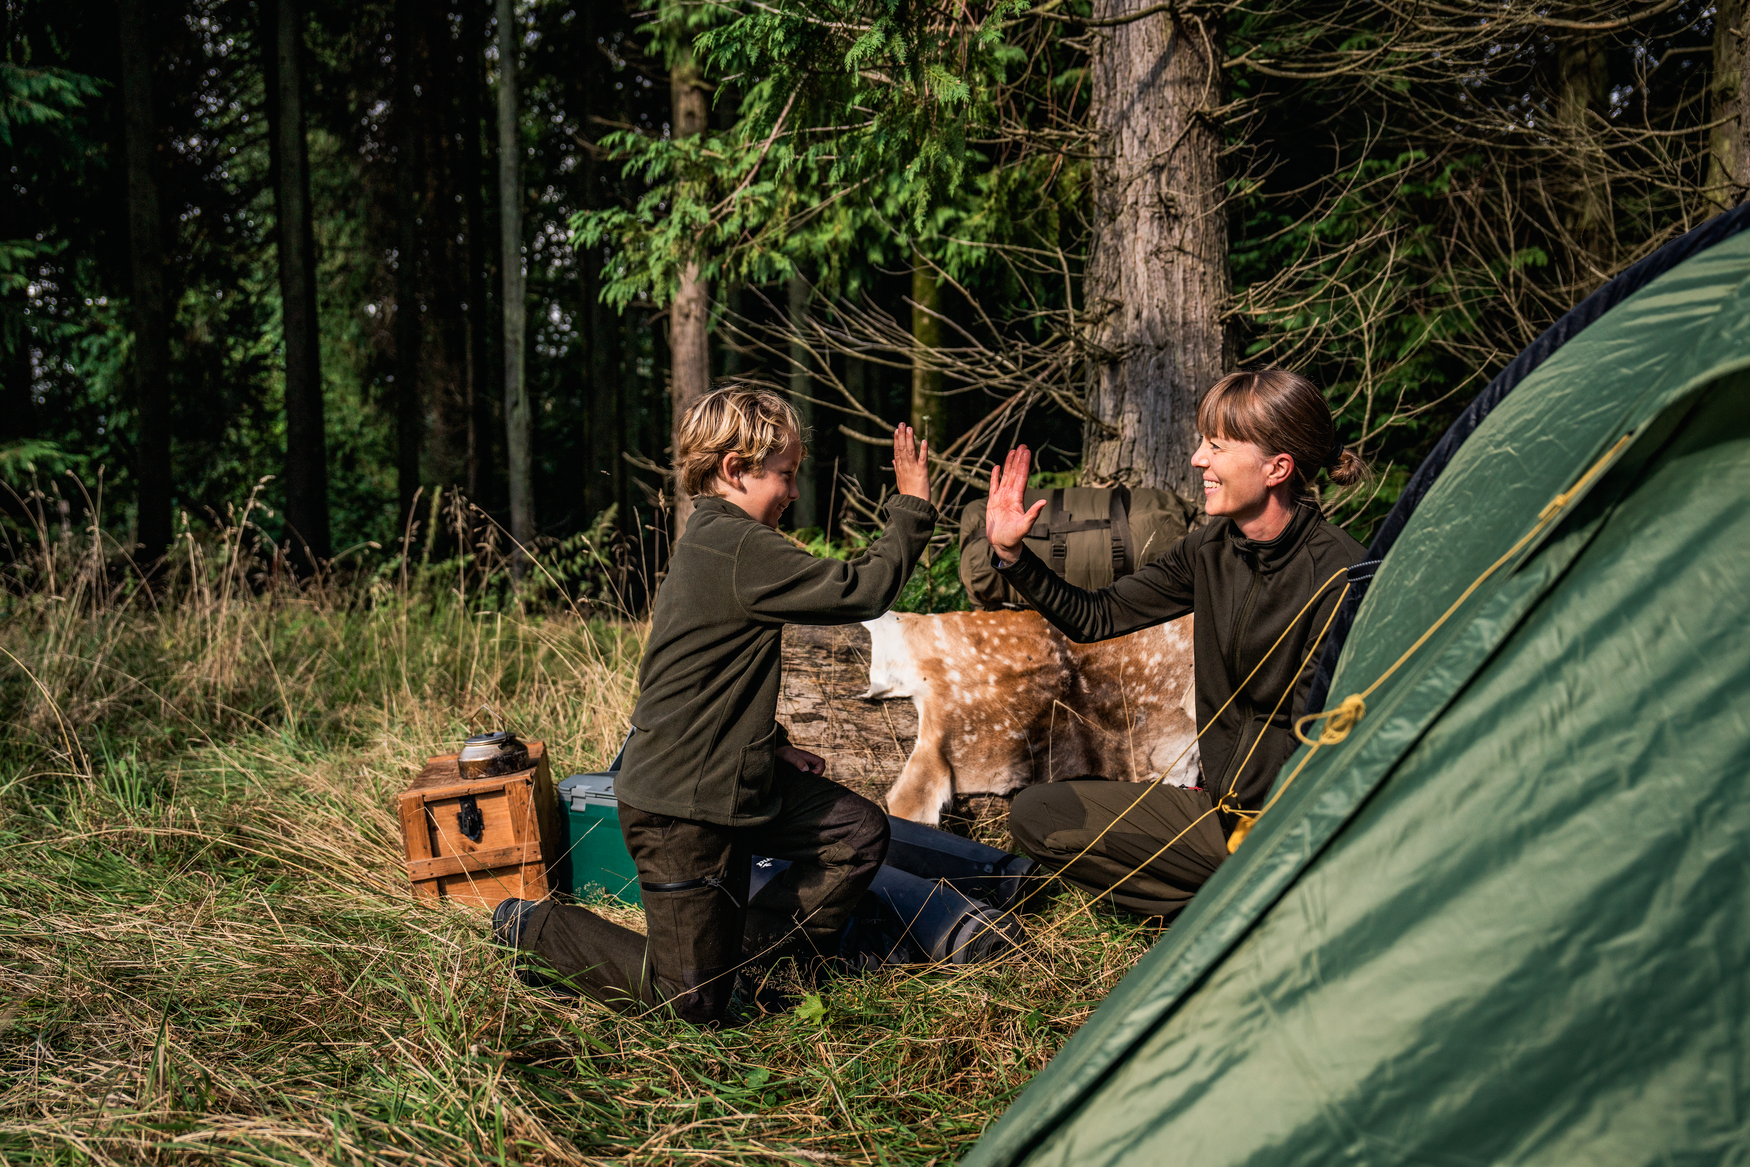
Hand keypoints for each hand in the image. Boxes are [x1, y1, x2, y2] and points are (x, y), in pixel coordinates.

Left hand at [777, 744, 826, 775]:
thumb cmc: (783, 752)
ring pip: (814, 775)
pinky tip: (798, 780)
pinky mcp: (802, 772)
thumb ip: (797, 761)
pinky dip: (805, 779)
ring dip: (809, 778)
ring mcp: (807, 767)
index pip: (821, 762)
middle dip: (815, 776)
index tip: (810, 773)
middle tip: (805, 778)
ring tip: (800, 779)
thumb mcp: (789, 755)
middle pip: (820, 770)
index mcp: (809, 757)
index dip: (819, 769)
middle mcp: (810, 762)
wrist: (777, 753)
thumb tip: (806, 769)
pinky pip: (808, 777)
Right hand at [892, 424, 930, 501]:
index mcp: (900, 469)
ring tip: (909, 428)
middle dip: (902, 436)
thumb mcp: (900, 480)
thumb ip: (897, 469)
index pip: (897, 452)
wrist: (914, 507)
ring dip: (910, 439)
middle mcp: (905, 467)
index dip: (897, 441)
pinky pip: (923, 459)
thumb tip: (893, 460)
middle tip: (902, 424)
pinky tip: (923, 441)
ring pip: (910, 452)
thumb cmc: (909, 495)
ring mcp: (913, 469)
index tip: (896, 430)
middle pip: (902, 449)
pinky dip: (923, 450)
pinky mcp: (922, 473)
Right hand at [986, 445, 1046, 564]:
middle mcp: (1010, 496)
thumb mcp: (1025, 526)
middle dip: (1018, 460)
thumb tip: (1044, 502)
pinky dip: (995, 476)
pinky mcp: (992, 503)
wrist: (1002, 545)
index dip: (1023, 464)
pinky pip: (993, 486)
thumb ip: (1033, 514)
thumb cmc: (1014, 538)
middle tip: (1021, 445)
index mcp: (1017, 499)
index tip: (1026, 452)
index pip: (1021, 477)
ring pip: (1005, 477)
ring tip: (1011, 451)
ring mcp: (1001, 498)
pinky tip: (997, 467)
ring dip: (1008, 465)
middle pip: (1015, 474)